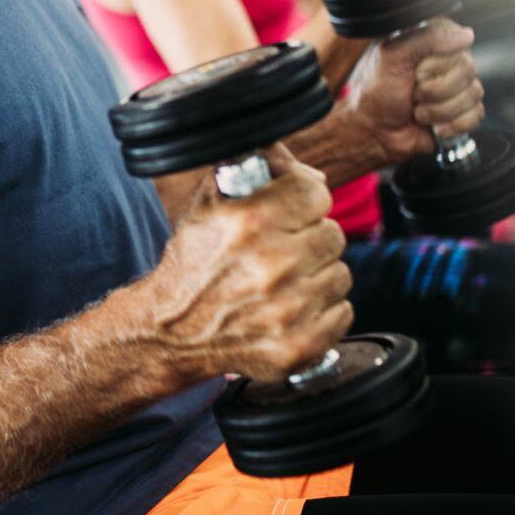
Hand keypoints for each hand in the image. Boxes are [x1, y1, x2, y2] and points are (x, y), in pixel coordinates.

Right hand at [143, 145, 352, 384]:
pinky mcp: (300, 345)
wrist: (171, 331)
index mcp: (251, 221)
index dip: (302, 199)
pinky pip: (343, 311)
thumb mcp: (210, 203)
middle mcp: (273, 265)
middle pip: (332, 233)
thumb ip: (258, 171)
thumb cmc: (193, 263)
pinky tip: (290, 308)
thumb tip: (307, 169)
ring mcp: (289, 310)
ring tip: (283, 282)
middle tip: (280, 250)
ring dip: (316, 275)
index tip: (289, 211)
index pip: (317, 192)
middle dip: (308, 238)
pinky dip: (322, 310)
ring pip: (340, 273)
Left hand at [344, 17, 483, 166]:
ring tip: (418, 110)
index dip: (435, 64)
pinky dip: (452, 125)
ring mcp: (457, 87)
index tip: (415, 72)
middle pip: (468, 70)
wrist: (373, 132)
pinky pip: (476, 116)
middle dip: (434, 91)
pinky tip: (435, 126)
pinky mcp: (462, 112)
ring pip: (472, 95)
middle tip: (413, 94)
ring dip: (439, 110)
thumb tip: (465, 36)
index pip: (458, 42)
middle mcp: (448, 61)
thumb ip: (424, 39)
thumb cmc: (375, 93)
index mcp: (431, 41)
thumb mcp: (390, 56)